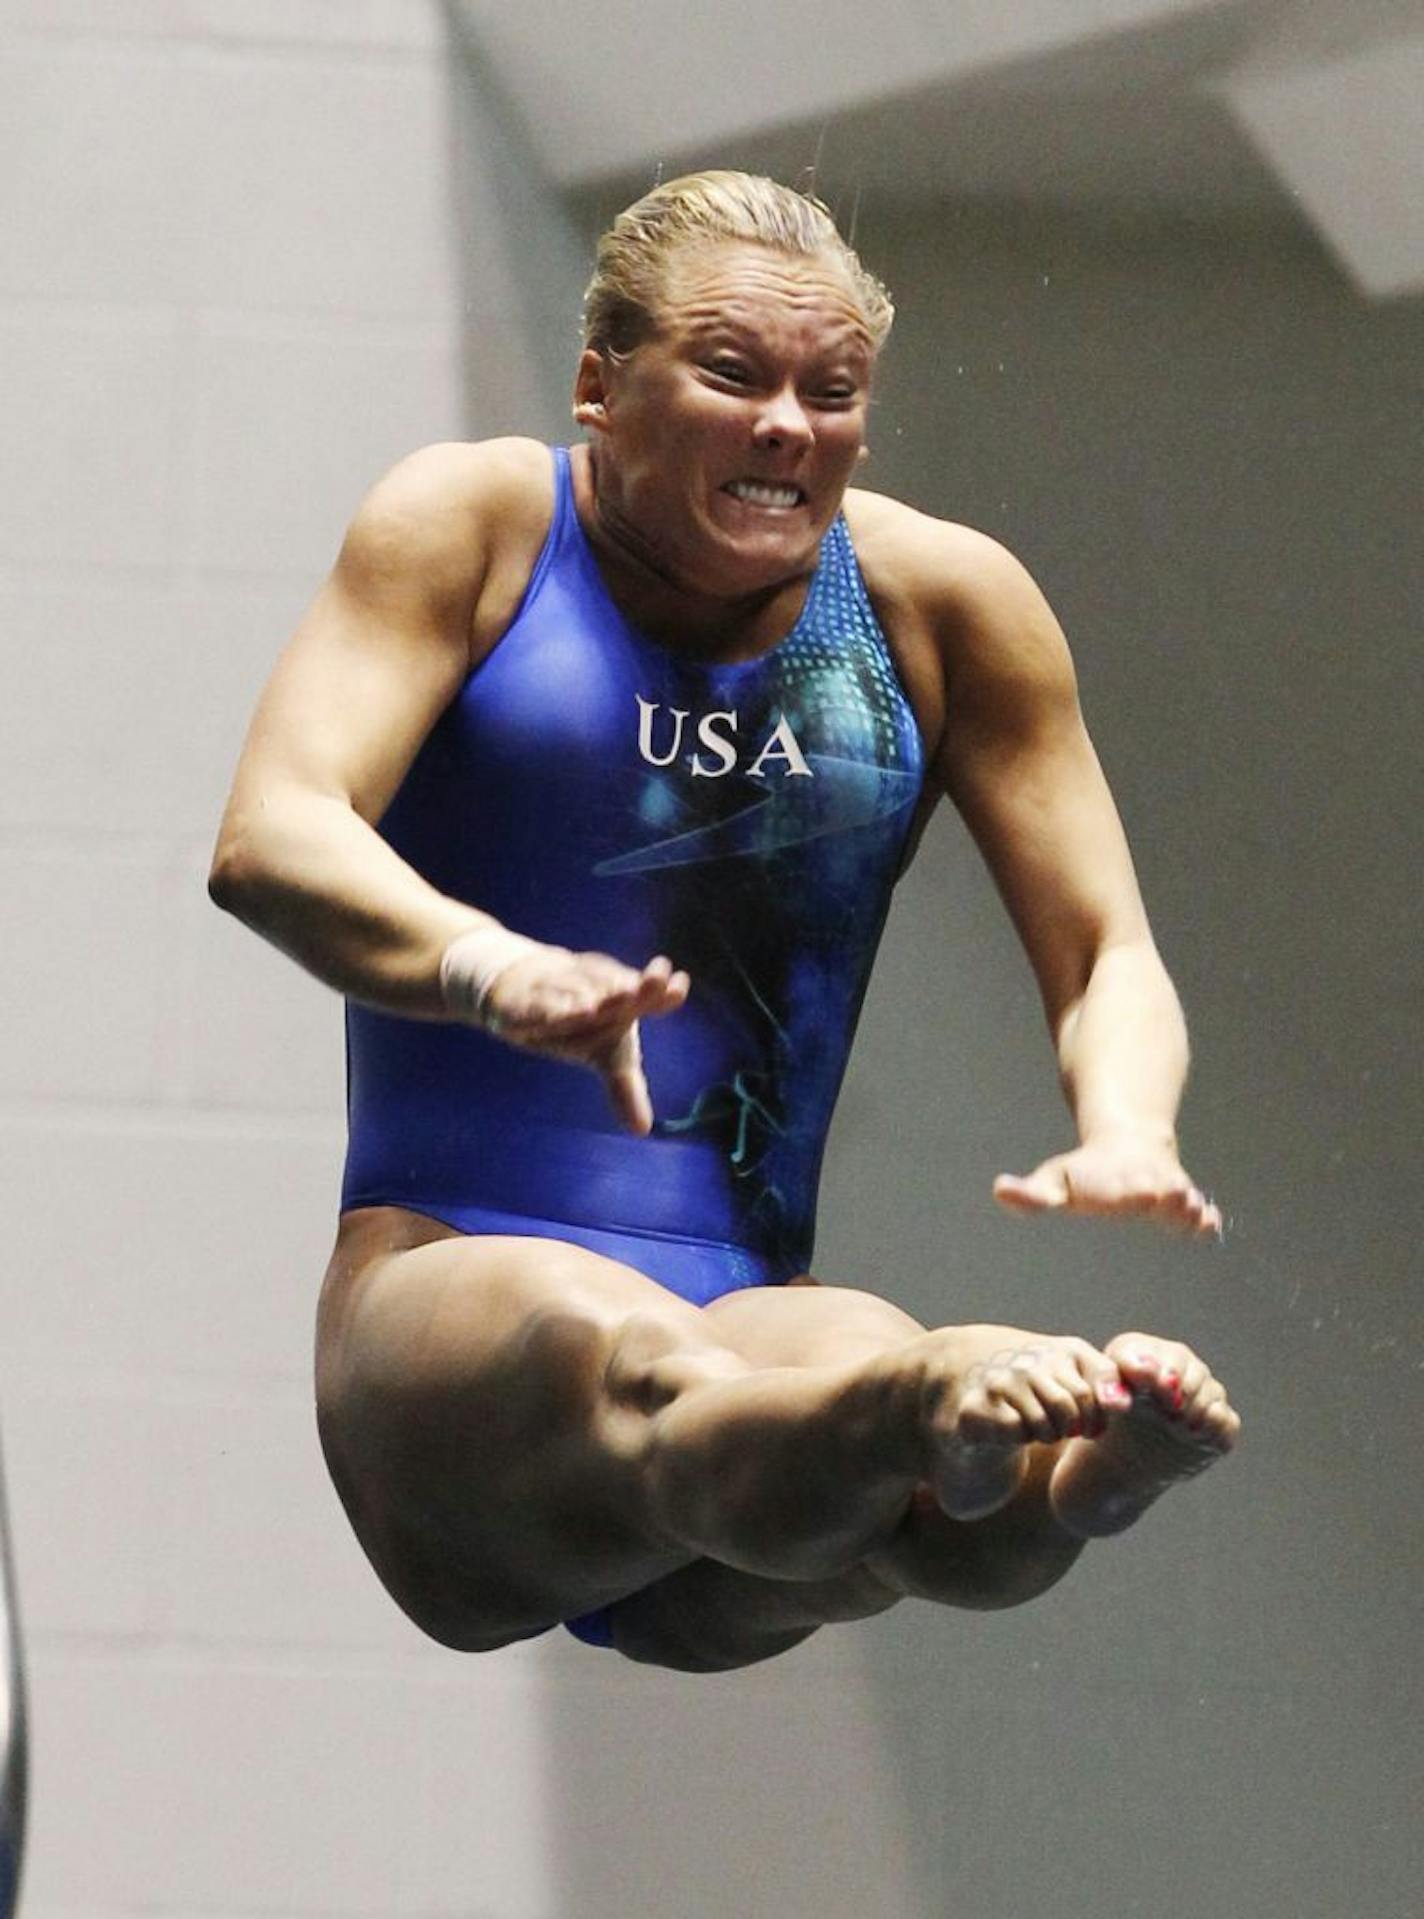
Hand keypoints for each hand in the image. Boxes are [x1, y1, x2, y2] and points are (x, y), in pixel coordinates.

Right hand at [483, 947, 689, 1134]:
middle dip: (633, 988)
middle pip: (617, 988)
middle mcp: (596, 992)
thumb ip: (626, 1089)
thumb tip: (642, 1131)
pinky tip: (564, 1013)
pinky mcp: (529, 1001)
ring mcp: (563, 991)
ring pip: (578, 990)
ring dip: (590, 995)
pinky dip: (552, 1008)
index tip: (679, 986)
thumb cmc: (580, 1024)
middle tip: (650, 985)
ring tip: (598, 1006)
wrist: (523, 987)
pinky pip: (540, 1004)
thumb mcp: (605, 1057)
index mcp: (621, 1002)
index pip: (647, 996)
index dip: (663, 994)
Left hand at [993, 1135, 1221, 1237]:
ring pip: (1185, 1202)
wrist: (1128, 1144)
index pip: (1123, 1190)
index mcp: (1113, 1185)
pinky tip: (1210, 1226)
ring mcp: (1169, 1194)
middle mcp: (1145, 1187)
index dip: (1130, 1192)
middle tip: (1168, 1200)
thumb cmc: (1085, 1173)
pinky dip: (1206, 1220)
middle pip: (1160, 1194)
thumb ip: (1031, 1194)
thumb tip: (999, 1189)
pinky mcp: (1185, 1203)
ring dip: (1189, 1208)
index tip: (1139, 1195)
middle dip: (1166, 1198)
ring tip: (1193, 1214)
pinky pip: (1201, 1213)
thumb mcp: (1054, 1180)